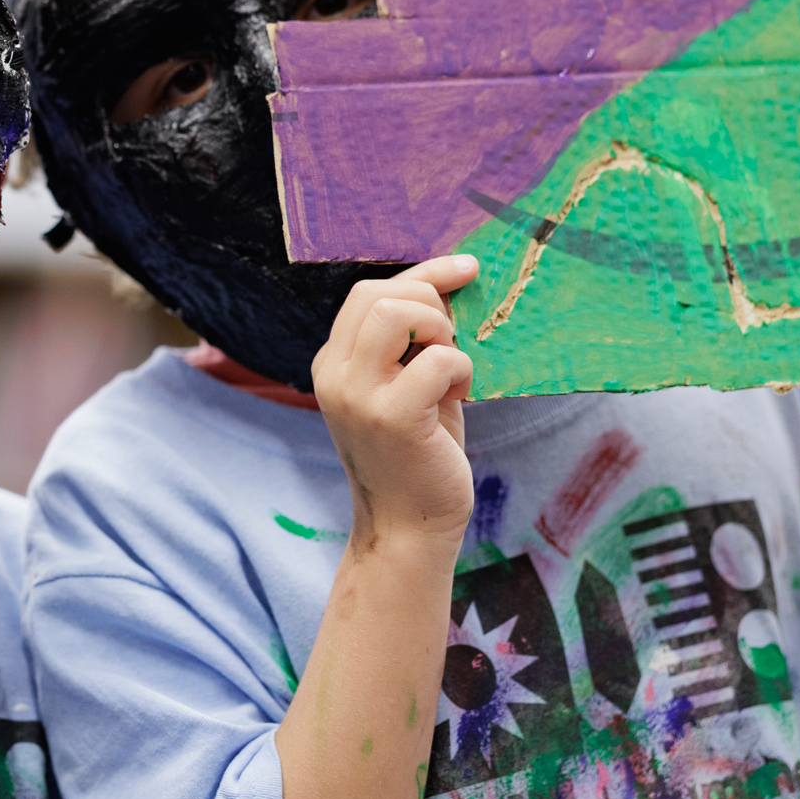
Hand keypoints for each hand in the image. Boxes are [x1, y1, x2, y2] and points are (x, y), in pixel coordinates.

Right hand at [310, 257, 479, 551]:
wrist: (408, 529)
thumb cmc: (418, 456)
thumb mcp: (407, 388)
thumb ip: (413, 343)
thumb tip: (452, 285)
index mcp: (334, 363)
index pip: (368, 291)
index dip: (423, 273)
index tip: (465, 269)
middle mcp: (335, 374)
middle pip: (377, 293)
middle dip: (430, 300)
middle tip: (452, 341)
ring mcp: (357, 396)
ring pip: (396, 314)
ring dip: (440, 330)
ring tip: (451, 366)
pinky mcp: (390, 418)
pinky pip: (437, 360)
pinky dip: (462, 370)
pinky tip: (460, 397)